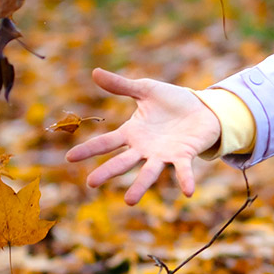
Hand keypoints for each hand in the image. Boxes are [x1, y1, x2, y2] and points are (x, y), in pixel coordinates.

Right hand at [64, 68, 222, 204]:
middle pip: (123, 162)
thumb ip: (121, 85)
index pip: (107, 142)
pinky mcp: (184, 155)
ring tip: (130, 201)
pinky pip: (183, 170)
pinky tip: (188, 191)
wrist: (203, 108)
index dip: (89, 149)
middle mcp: (144, 148)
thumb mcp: (146, 89)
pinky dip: (185, 180)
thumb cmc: (173, 101)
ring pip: (149, 172)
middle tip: (91, 183)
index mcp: (132, 133)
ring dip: (140, 186)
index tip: (69, 157)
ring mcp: (163, 154)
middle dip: (108, 172)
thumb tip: (94, 71)